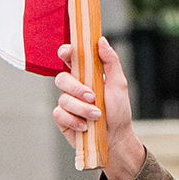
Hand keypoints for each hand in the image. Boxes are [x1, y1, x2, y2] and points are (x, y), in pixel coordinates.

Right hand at [50, 37, 147, 179]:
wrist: (116, 139)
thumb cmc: (119, 112)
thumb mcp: (119, 84)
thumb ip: (111, 61)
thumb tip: (101, 40)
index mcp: (86, 75)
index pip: (70, 59)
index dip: (65, 53)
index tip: (67, 52)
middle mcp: (74, 87)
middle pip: (61, 78)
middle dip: (77, 88)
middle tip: (93, 97)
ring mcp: (67, 103)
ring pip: (63, 98)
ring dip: (82, 109)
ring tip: (97, 116)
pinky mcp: (62, 119)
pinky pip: (59, 114)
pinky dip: (74, 120)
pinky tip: (85, 126)